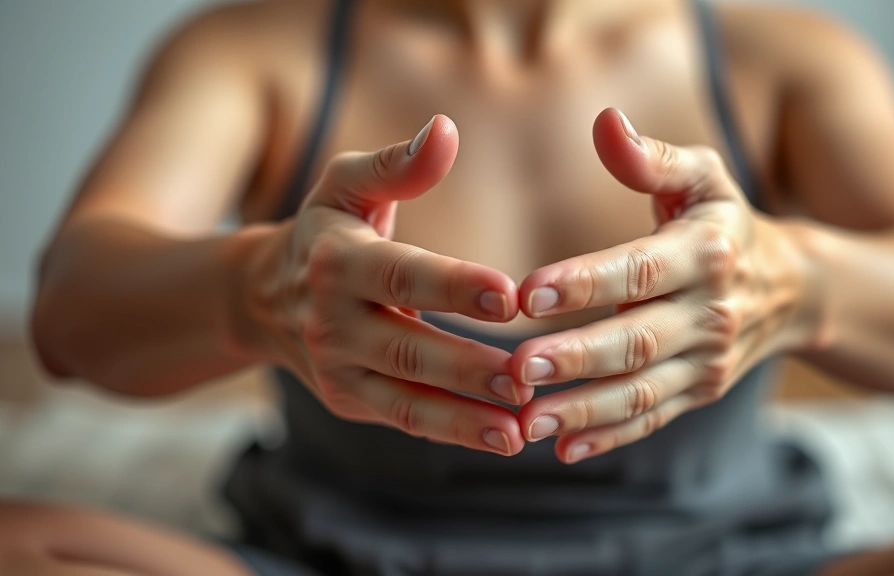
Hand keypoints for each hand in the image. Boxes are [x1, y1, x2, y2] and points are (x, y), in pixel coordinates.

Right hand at [249, 115, 532, 454]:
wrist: (261, 297)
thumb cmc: (325, 230)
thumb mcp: (344, 185)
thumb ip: (396, 165)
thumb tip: (446, 131)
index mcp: (339, 261)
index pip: (402, 275)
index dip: (454, 286)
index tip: (509, 294)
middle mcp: (332, 321)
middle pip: (406, 348)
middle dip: (467, 367)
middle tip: (528, 376)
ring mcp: (337, 369)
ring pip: (405, 399)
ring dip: (463, 418)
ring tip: (519, 429)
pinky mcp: (348, 400)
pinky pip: (404, 419)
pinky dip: (451, 432)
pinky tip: (500, 436)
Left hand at [512, 108, 813, 462]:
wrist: (791, 289)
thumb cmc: (724, 223)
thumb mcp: (704, 178)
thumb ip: (653, 158)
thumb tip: (605, 122)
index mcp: (706, 252)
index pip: (640, 269)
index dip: (585, 282)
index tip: (527, 292)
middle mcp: (710, 312)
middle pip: (636, 340)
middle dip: (576, 357)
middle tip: (517, 368)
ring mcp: (707, 360)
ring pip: (640, 391)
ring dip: (582, 411)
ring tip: (526, 423)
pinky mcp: (699, 392)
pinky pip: (652, 418)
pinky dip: (610, 437)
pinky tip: (564, 449)